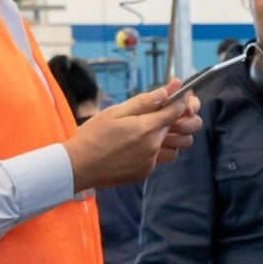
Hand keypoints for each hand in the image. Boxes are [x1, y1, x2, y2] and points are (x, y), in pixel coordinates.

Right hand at [67, 81, 200, 188]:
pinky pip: (159, 159)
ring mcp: (150, 161)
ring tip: (150, 130)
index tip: (183, 94)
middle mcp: (153, 146)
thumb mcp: (115, 112)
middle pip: (178, 129)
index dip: (182, 101)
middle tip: (164, 111)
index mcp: (147, 128)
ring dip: (169, 137)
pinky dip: (153, 150)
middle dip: (177, 118)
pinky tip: (135, 145)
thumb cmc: (93, 135)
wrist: (79, 165)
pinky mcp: (145, 172)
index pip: (176, 111)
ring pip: (175, 147)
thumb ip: (143, 102)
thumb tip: (165, 92)